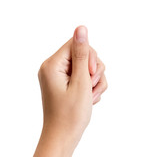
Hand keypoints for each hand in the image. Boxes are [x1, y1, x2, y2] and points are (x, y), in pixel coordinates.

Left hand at [34, 26, 106, 156]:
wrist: (64, 136)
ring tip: (91, 96)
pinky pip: (86, 75)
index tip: (90, 75)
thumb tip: (81, 28)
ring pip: (89, 65)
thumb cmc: (70, 114)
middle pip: (85, 54)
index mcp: (52, 64)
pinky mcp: (68, 82)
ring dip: (96, 80)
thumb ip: (82, 54)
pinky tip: (90, 98)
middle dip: (94, 71)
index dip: (89, 57)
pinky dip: (93, 86)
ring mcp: (61, 75)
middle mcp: (54, 67)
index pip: (77, 44)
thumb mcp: (81, 82)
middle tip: (91, 88)